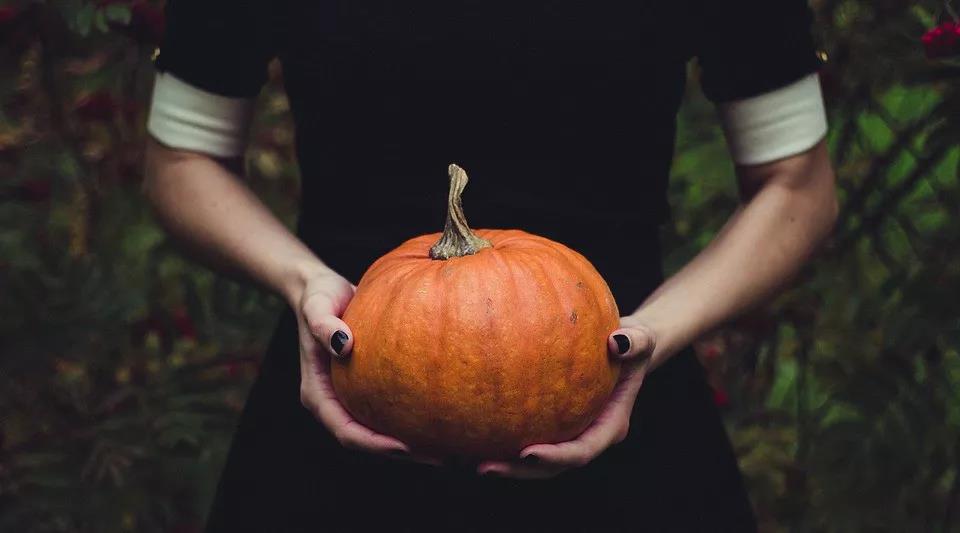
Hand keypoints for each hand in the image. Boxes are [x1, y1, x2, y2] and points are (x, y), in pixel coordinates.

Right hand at [294, 269, 438, 464]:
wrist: (321, 290)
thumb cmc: (318, 297)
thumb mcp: (317, 306)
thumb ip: (324, 325)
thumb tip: (343, 344)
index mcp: (318, 395)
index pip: (346, 432)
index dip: (374, 445)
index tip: (405, 446)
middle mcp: (334, 403)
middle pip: (367, 441)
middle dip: (401, 453)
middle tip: (440, 457)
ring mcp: (351, 398)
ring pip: (380, 431)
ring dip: (411, 444)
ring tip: (449, 447)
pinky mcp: (367, 388)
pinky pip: (391, 410)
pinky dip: (413, 418)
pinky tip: (443, 417)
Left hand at [476, 315, 658, 478]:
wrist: (623, 348)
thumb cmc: (631, 343)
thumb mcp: (641, 338)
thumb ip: (635, 341)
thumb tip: (617, 342)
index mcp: (608, 426)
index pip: (581, 451)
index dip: (556, 458)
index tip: (528, 453)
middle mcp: (586, 436)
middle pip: (551, 467)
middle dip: (519, 471)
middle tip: (485, 467)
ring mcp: (567, 433)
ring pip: (534, 460)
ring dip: (504, 463)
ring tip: (468, 459)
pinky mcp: (550, 424)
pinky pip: (524, 434)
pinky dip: (499, 437)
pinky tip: (468, 431)